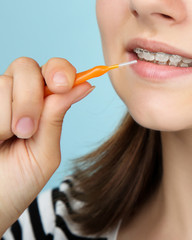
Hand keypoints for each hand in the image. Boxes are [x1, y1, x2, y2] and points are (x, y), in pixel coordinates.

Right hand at [0, 57, 92, 233]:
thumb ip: (56, 119)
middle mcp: (16, 95)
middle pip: (26, 67)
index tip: (62, 84)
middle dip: (29, 99)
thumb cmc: (17, 182)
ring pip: (3, 83)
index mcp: (42, 104)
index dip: (59, 70)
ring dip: (7, 119)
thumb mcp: (44, 153)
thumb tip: (85, 85)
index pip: (54, 71)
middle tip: (25, 132)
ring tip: (3, 141)